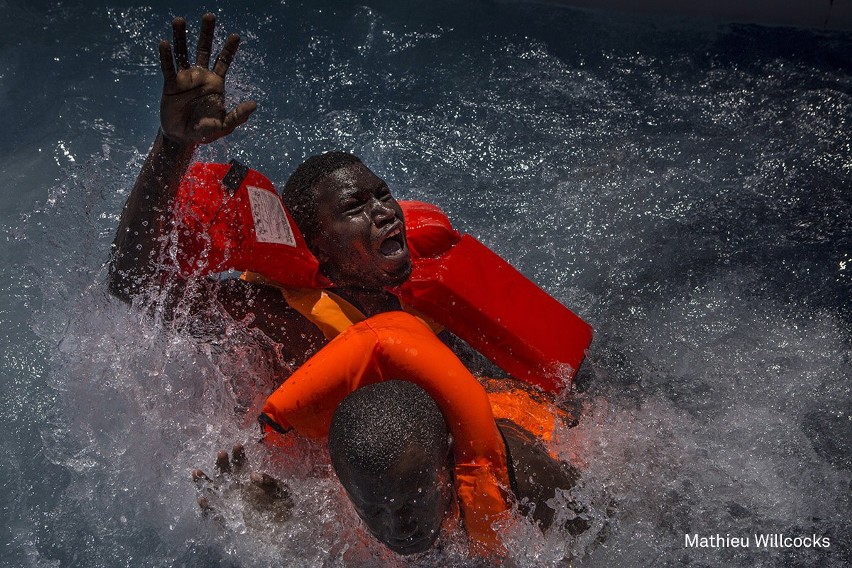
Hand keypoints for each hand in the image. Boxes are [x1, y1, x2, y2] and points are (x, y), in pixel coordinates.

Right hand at [158, 13, 256, 145]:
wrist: (181, 137)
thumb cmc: (204, 131)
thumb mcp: (224, 126)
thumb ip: (238, 116)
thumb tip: (254, 104)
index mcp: (215, 83)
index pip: (224, 61)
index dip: (229, 49)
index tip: (236, 35)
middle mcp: (201, 76)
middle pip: (204, 49)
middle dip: (207, 33)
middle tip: (210, 16)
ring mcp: (185, 78)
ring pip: (183, 52)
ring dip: (182, 37)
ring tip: (179, 20)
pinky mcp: (170, 84)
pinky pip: (168, 67)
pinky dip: (166, 56)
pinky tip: (165, 43)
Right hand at [193, 444, 292, 525]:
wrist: (285, 531)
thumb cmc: (285, 508)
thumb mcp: (283, 491)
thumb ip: (270, 482)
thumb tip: (253, 475)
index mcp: (249, 480)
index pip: (241, 464)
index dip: (238, 454)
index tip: (237, 445)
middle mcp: (237, 490)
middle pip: (225, 473)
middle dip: (222, 462)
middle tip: (221, 452)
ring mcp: (230, 504)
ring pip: (213, 491)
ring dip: (204, 482)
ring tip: (196, 472)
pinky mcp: (228, 520)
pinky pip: (214, 514)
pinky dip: (207, 508)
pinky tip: (203, 499)